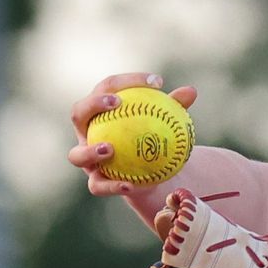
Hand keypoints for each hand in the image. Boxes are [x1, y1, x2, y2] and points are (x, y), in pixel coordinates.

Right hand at [66, 72, 198, 196]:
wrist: (154, 173)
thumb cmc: (157, 139)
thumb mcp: (168, 123)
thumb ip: (175, 107)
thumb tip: (191, 91)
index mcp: (100, 110)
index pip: (108, 87)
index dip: (127, 81)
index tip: (156, 82)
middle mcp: (88, 132)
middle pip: (79, 113)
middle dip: (93, 104)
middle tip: (116, 102)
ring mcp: (87, 159)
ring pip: (77, 155)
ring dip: (90, 150)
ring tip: (109, 148)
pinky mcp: (96, 182)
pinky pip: (99, 186)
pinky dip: (113, 186)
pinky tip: (130, 185)